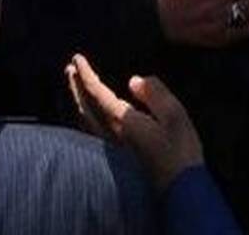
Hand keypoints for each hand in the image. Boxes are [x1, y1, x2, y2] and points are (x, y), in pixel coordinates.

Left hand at [66, 55, 203, 191]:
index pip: (96, 92)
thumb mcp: (175, 115)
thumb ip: (154, 93)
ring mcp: (108, 149)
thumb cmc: (179, 150)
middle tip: (69, 68)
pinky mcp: (113, 160)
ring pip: (83, 121)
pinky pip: (89, 132)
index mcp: (121, 120)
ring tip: (74, 87)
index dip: (85, 74)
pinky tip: (86, 117)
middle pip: (83, 107)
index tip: (77, 58)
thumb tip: (134, 80)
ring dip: (76, 101)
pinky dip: (82, 118)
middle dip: (75, 86)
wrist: (179, 190)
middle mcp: (108, 134)